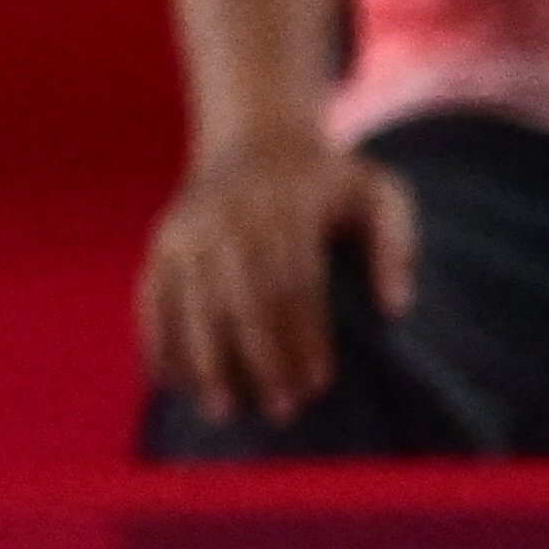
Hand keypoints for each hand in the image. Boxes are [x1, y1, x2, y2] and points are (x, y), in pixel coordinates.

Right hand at [138, 131, 419, 425]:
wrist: (255, 136)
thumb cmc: (328, 181)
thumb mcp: (378, 192)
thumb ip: (396, 244)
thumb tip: (396, 308)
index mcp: (285, 206)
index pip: (295, 282)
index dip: (306, 337)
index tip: (320, 385)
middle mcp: (228, 216)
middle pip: (243, 299)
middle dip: (260, 359)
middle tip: (282, 411)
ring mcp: (187, 230)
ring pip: (193, 305)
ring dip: (206, 362)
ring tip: (224, 412)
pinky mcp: (161, 244)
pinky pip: (153, 300)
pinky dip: (160, 342)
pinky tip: (174, 385)